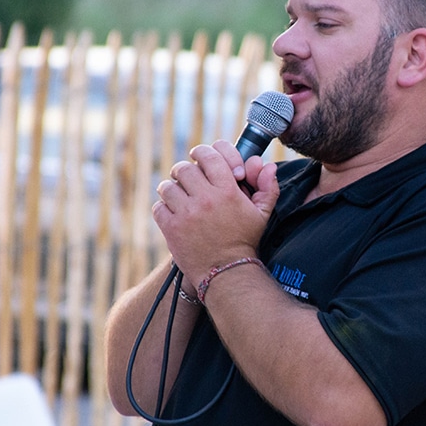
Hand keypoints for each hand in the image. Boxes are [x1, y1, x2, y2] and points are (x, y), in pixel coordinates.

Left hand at [152, 142, 278, 283]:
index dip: (203, 153)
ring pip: (167, 186)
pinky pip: (158, 207)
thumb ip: (267, 187)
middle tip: (189, 180)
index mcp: (228, 191)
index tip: (201, 159)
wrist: (226, 272)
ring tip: (180, 198)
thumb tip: (267, 166)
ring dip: (172, 189)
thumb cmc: (244, 241)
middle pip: (184, 168)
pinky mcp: (171, 228)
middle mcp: (206, 199)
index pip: (209, 155)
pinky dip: (164, 209)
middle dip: (185, 172)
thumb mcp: (262, 214)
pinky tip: (174, 214)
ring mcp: (186, 214)